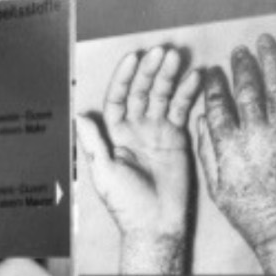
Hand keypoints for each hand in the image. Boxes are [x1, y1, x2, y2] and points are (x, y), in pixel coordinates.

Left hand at [73, 46, 200, 274]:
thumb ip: (95, 143)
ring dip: (169, 76)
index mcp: (114, 134)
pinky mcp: (176, 137)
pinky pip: (181, 110)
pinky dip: (187, 94)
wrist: (155, 224)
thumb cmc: (126, 203)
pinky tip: (195, 77)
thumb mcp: (105, 173)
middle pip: (141, 92)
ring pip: (162, 96)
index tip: (134, 58)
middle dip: (150, 71)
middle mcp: (134, 128)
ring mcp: (156, 130)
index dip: (124, 78)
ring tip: (177, 58)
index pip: (117, 97)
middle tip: (162, 52)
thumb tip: (80, 115)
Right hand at [188, 36, 275, 274]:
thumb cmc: (249, 212)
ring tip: (264, 42)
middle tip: (239, 51)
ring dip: (270, 59)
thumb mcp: (216, 187)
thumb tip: (200, 120)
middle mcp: (255, 132)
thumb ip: (206, 151)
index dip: (213, 84)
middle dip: (241, 65)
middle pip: (246, 88)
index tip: (211, 72)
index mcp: (229, 144)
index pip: (217, 103)